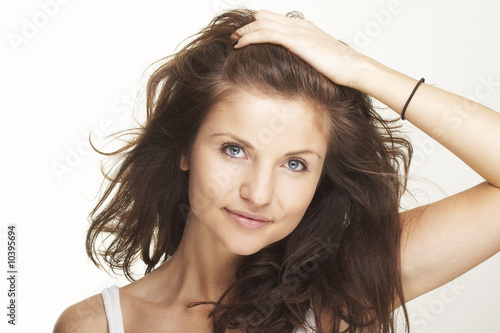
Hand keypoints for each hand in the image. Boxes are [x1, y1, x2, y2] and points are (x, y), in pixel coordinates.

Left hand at [231, 10, 369, 88]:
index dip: (257, 25)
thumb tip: (291, 66)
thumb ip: (302, 56)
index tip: (244, 35)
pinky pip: (266, 35)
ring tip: (233, 39)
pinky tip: (239, 44)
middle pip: (265, 17)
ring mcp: (297, 32)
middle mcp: (299, 25)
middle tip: (234, 36)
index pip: (274, 19)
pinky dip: (250, 37)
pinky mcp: (296, 41)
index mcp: (303, 27)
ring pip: (262, 24)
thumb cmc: (339, 67)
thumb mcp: (316, 58)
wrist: (353, 67)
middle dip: (247, 26)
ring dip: (244, 31)